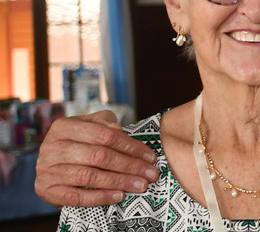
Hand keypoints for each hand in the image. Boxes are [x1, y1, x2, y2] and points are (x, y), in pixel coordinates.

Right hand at [35, 110, 157, 206]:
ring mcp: (47, 169)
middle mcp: (52, 147)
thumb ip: (105, 123)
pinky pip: (76, 197)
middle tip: (150, 174)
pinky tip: (119, 196)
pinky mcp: (46, 190)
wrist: (51, 165)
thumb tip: (119, 130)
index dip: (130, 146)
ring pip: (90, 177)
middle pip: (99, 156)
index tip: (150, 157)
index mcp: (64, 126)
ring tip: (140, 186)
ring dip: (119, 182)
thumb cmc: (78, 142)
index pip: (104, 135)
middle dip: (130, 166)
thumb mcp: (89, 126)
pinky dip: (100, 197)